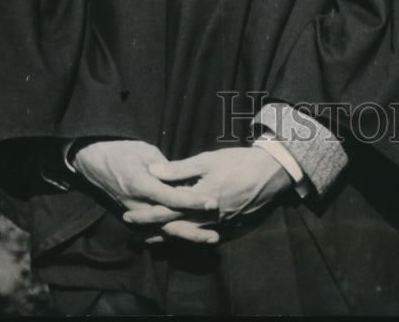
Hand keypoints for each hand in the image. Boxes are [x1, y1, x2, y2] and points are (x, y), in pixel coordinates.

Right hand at [71, 139, 219, 243]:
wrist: (95, 161)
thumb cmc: (122, 151)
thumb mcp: (145, 151)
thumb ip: (165, 167)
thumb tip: (184, 178)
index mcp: (141, 184)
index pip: (171, 197)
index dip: (192, 201)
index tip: (212, 202)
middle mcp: (137, 204)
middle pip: (168, 223)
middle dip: (192, 231)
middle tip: (215, 236)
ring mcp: (135, 213)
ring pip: (162, 230)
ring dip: (185, 235)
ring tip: (209, 239)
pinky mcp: (135, 215)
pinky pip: (155, 228)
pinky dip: (172, 233)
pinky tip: (189, 237)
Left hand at [122, 147, 291, 241]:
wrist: (270, 174)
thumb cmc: (238, 162)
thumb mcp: (208, 160)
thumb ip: (179, 168)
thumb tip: (154, 171)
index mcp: (198, 199)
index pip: (166, 211)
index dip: (145, 215)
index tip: (128, 216)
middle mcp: (206, 218)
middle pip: (173, 227)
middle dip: (151, 230)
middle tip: (132, 232)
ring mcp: (218, 226)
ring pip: (186, 236)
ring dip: (166, 237)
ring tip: (148, 239)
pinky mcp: (229, 228)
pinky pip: (203, 238)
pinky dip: (187, 239)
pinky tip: (179, 239)